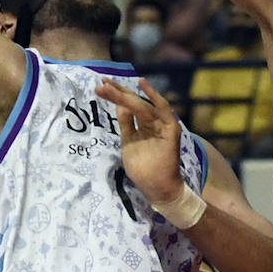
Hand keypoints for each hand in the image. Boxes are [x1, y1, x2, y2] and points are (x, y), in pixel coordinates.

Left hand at [95, 77, 183, 203]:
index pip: (129, 106)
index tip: (101, 87)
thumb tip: (119, 104)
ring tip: (109, 87)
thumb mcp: (128, 142)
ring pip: (142, 105)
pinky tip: (142, 83)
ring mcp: (163, 124)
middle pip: (134, 102)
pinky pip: (163, 109)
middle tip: (102, 83)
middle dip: (117, 92)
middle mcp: (154, 121)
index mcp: (144, 124)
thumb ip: (126, 123)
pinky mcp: (171, 129)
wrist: (157, 187)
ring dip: (125, 95)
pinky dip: (153, 96)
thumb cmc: (143, 168)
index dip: (116, 95)